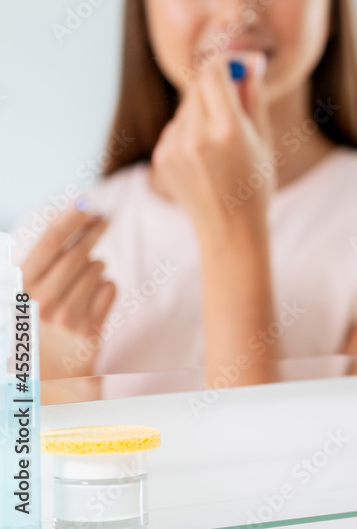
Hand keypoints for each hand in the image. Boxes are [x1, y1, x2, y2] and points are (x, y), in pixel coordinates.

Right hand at [21, 205, 115, 375]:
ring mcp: (67, 316)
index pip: (50, 241)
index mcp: (20, 287)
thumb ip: (42, 260)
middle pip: (79, 251)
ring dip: (96, 267)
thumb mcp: (25, 294)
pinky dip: (107, 288)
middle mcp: (41, 300)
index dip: (71, 217)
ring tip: (82, 283)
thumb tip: (74, 214)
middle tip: (104, 219)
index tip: (88, 203)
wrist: (43, 376)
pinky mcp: (90, 329)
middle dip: (94, 231)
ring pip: (97, 269)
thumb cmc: (34, 326)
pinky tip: (92, 302)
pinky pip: (111, 288)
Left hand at [151, 51, 272, 236]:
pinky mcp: (161, 156)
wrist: (229, 231)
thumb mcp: (263, 139)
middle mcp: (197, 136)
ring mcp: (174, 147)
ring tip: (221, 142)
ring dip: (202, 110)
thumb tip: (253, 60)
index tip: (236, 67)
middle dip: (215, 86)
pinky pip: (176, 126)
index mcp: (229, 131)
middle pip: (198, 85)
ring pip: (186, 106)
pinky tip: (205, 157)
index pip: (214, 73)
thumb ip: (254, 96)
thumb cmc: (256, 185)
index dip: (225, 64)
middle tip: (234, 103)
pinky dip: (190, 130)